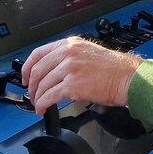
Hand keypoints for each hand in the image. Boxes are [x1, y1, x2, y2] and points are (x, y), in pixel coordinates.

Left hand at [21, 36, 141, 115]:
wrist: (127, 78)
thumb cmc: (113, 69)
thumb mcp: (87, 53)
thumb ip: (69, 57)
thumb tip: (52, 71)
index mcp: (70, 44)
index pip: (38, 53)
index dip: (27, 67)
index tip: (25, 76)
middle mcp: (67, 53)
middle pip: (37, 69)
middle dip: (31, 85)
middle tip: (32, 93)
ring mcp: (69, 68)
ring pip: (42, 84)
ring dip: (37, 97)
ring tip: (38, 103)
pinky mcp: (72, 85)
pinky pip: (49, 96)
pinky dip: (42, 104)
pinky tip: (42, 109)